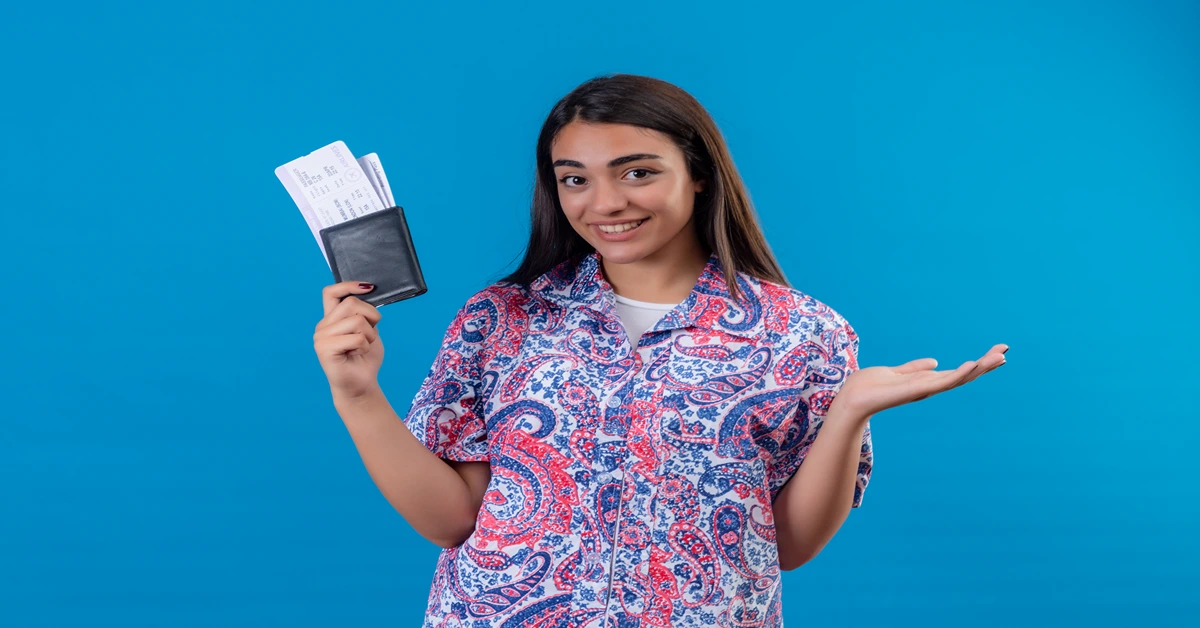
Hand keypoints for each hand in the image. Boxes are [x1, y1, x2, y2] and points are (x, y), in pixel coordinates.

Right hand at [313, 281, 384, 400]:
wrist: (360, 385)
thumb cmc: (364, 358)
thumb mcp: (369, 330)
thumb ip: (364, 314)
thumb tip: (368, 292)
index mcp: (332, 318)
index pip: (331, 292)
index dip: (349, 285)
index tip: (369, 287)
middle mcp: (323, 325)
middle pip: (351, 304)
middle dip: (371, 317)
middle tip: (370, 335)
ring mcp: (321, 337)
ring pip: (357, 321)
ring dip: (369, 335)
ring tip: (363, 347)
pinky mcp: (325, 349)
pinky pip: (357, 338)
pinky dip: (365, 347)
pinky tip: (357, 354)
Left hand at [830, 344, 1008, 419]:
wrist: (851, 400)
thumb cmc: (868, 387)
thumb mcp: (895, 372)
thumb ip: (914, 368)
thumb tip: (934, 362)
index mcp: (926, 382)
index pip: (957, 372)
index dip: (977, 363)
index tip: (996, 352)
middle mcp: (929, 387)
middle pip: (964, 375)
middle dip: (985, 364)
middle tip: (1006, 351)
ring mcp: (925, 390)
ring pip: (958, 379)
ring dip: (979, 368)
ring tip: (999, 356)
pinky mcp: (916, 390)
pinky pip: (942, 382)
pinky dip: (959, 374)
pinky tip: (972, 364)